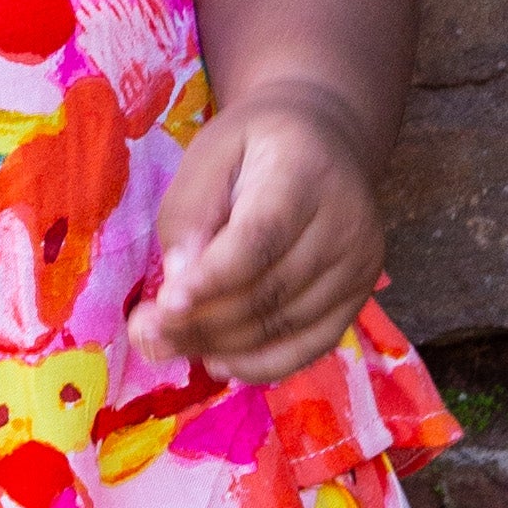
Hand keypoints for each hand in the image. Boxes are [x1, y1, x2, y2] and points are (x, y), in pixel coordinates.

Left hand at [128, 84, 386, 383]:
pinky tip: (217, 360)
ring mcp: (361, 263)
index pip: (260, 238)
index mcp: (305, 171)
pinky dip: (261, 364)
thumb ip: (190, 214)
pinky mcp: (361, 295)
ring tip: (167, 345)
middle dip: (201, 322)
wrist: (325, 143)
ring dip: (220, 346)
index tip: (163, 307)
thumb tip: (179, 285)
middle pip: (270, 290)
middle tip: (145, 335)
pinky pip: (311, 346)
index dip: (211, 280)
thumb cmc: (254, 147)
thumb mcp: (209, 156)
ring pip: (285, 325)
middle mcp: (347, 221)